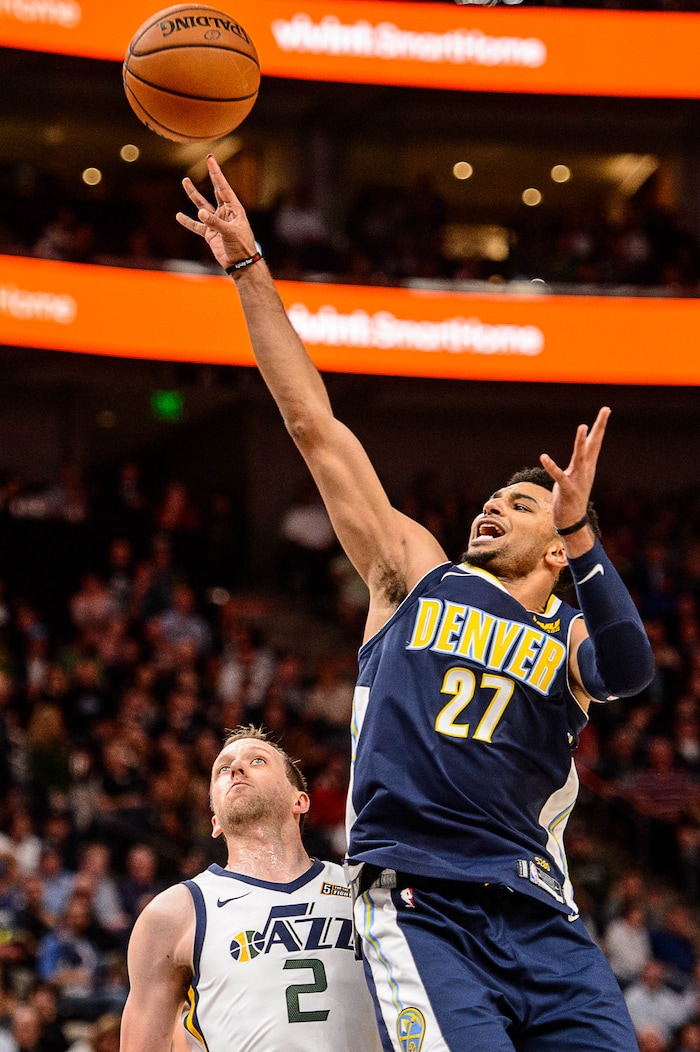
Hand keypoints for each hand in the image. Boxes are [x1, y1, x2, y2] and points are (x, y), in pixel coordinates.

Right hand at [176, 155, 257, 271]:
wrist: (241, 264)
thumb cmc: (241, 247)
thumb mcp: (230, 233)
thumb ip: (214, 223)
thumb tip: (200, 212)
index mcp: (234, 209)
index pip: (223, 187)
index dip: (216, 173)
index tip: (210, 159)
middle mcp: (225, 213)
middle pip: (215, 191)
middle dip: (211, 177)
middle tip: (207, 161)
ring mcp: (217, 223)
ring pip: (203, 205)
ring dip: (194, 195)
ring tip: (185, 181)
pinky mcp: (210, 234)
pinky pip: (197, 226)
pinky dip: (188, 222)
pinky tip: (179, 216)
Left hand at [539, 406, 609, 531]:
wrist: (572, 520)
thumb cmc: (573, 495)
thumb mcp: (578, 474)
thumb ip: (581, 460)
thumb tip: (583, 447)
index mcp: (588, 465)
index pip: (596, 441)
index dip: (600, 425)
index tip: (606, 409)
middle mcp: (586, 470)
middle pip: (593, 445)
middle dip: (598, 427)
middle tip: (605, 410)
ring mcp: (578, 479)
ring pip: (580, 457)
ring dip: (581, 442)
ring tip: (582, 426)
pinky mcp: (567, 489)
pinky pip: (559, 475)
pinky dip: (552, 466)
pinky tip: (543, 456)